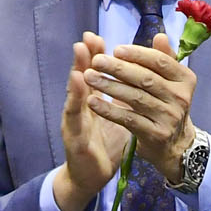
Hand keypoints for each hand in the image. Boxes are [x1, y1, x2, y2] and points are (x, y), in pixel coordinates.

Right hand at [54, 35, 132, 210]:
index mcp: (92, 101)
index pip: (92, 74)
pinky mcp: (74, 139)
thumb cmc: (106, 142)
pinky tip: (77, 93)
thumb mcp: (118, 115)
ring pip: (74, 98)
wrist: (93, 175)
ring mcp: (75, 123)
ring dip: (75, 80)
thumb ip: (123, 93)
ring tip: (79, 61)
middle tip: (85, 40)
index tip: (96, 36)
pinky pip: (74, 121)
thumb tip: (136, 72)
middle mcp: (80, 108)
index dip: (93, 56)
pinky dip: (74, 104)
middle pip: (79, 80)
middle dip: (82, 60)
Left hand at [80, 32, 198, 183]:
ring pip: (135, 98)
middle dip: (118, 68)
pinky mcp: (156, 135)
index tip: (115, 48)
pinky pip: (128, 119)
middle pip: (146, 79)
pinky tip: (92, 102)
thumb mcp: (170, 82)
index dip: (137, 54)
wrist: (174, 145)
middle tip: (96, 60)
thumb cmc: (166, 104)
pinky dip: (109, 110)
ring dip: (109, 86)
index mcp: (185, 79)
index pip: (159, 61)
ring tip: (90, 77)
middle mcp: (181, 98)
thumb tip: (160, 36)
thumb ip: (163, 59)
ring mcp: (169, 117)